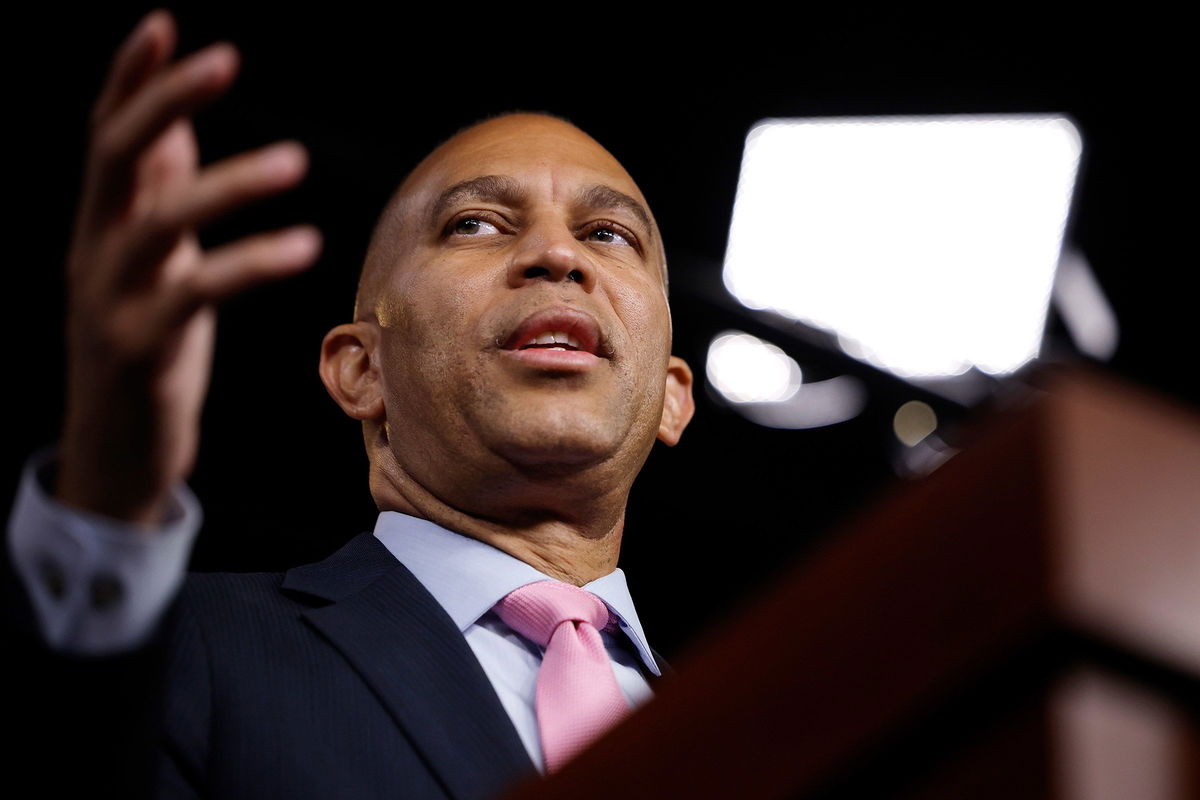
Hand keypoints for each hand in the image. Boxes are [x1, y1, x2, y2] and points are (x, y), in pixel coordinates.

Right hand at [56, 11, 320, 525]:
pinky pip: (199, 292)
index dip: (129, 78)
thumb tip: (177, 129)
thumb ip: (155, 196)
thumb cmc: (143, 343)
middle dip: (164, 99)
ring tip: (293, 161)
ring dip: (227, 184)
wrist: (113, 448)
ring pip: (161, 221)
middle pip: (117, 156)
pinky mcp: (140, 345)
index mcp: (99, 225)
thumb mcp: (149, 264)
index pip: (107, 136)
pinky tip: (305, 245)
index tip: (163, 24)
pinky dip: (252, 263)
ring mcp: (110, 298)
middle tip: (224, 58)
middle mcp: (93, 250)